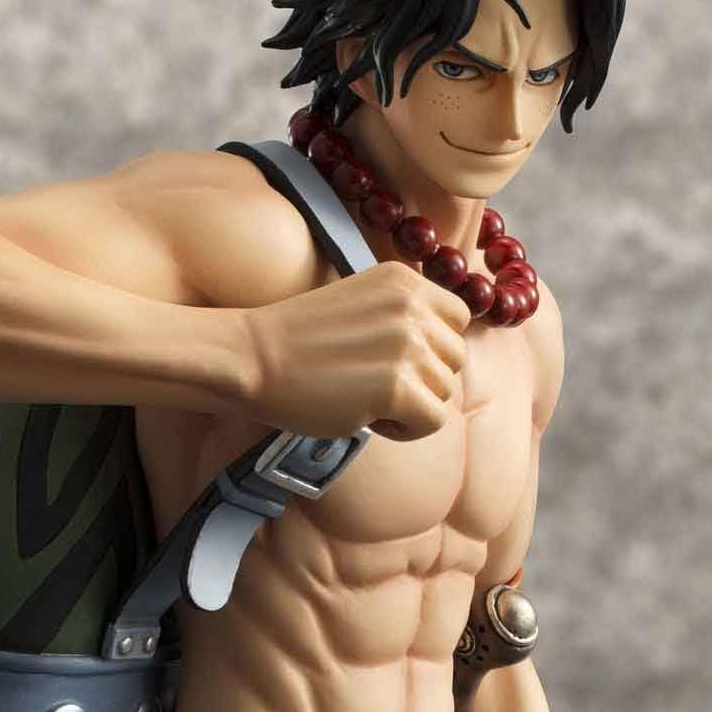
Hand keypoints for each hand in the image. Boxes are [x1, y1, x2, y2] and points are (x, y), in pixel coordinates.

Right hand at [243, 262, 469, 440]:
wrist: (253, 360)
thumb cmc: (300, 343)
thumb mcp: (364, 306)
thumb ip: (404, 319)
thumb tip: (444, 356)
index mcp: (404, 280)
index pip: (458, 318)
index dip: (432, 348)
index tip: (394, 360)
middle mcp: (412, 306)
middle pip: (455, 360)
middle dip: (422, 380)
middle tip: (373, 383)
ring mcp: (406, 345)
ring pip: (445, 393)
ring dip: (410, 406)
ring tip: (366, 399)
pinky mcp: (396, 386)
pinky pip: (433, 421)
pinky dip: (405, 431)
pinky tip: (370, 419)